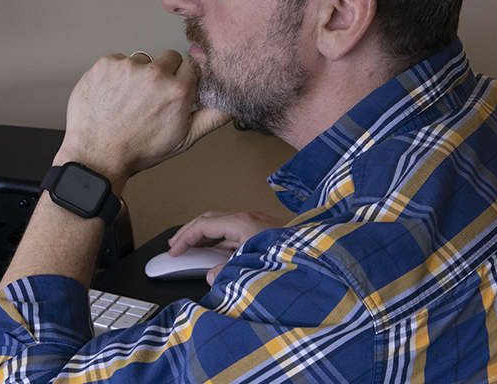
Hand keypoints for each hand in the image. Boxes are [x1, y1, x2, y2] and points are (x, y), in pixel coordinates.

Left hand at [53, 50, 230, 189]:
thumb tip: (235, 103)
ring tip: (129, 101)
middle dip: (163, 74)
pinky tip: (113, 95)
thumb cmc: (139, 150)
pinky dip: (116, 75)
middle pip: (168, 57)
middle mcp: (155, 73)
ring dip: (138, 74)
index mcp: (178, 89)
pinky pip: (118, 60)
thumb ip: (215, 116)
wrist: (97, 155)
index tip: (171, 93)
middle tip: (150, 99)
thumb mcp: (185, 138)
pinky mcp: (105, 64)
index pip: (191, 65)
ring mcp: (128, 67)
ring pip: (142, 59)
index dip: (182, 81)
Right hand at [167, 210, 286, 283]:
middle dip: (190, 232)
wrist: (323, 254)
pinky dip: (221, 243)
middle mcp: (248, 219)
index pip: (203, 225)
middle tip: (176, 246)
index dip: (184, 238)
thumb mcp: (253, 267)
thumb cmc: (292, 255)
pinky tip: (220, 257)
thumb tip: (213, 277)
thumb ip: (228, 273)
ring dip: (205, 237)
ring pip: (222, 226)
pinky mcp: (265, 233)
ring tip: (193, 251)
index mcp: (242, 223)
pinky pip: (234, 233)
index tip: (174, 251)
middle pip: (210, 220)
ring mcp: (257, 224)